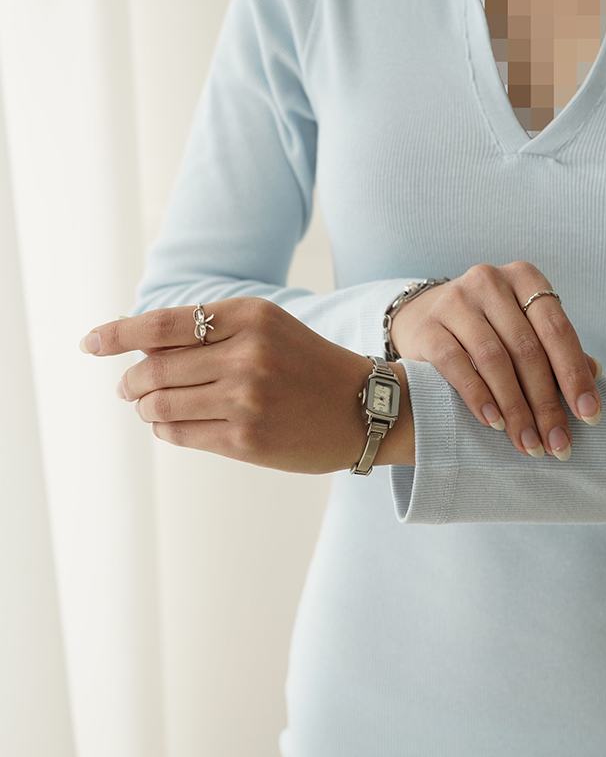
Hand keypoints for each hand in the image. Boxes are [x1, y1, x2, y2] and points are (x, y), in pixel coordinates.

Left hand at [79, 297, 414, 472]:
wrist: (364, 408)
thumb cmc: (308, 365)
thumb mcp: (267, 327)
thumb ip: (210, 330)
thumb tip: (137, 349)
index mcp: (249, 316)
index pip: (161, 323)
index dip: (116, 334)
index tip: (89, 343)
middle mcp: (246, 354)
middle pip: (152, 368)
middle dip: (130, 381)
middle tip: (128, 387)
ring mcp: (246, 399)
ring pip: (159, 404)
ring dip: (145, 407)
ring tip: (152, 407)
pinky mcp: (247, 440)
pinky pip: (179, 435)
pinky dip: (164, 429)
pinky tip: (172, 425)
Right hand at [390, 262, 601, 460]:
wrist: (421, 316)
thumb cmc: (485, 326)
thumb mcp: (522, 326)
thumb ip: (555, 347)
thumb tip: (596, 373)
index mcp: (524, 278)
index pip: (557, 329)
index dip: (575, 375)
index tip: (589, 416)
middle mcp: (489, 282)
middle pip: (527, 349)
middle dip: (546, 403)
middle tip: (557, 444)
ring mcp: (455, 301)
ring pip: (494, 360)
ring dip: (515, 408)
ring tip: (528, 443)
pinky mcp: (427, 327)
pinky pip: (456, 365)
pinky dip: (479, 398)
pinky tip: (494, 424)